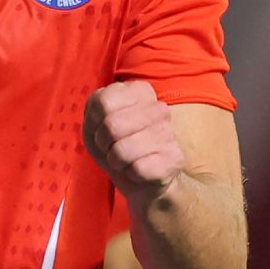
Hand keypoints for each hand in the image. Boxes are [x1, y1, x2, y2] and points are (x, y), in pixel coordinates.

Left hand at [83, 81, 184, 202]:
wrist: (140, 178)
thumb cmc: (114, 143)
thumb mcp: (95, 121)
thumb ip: (97, 109)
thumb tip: (112, 120)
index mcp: (139, 91)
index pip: (104, 101)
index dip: (94, 121)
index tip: (101, 127)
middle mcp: (159, 108)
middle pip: (112, 124)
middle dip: (103, 143)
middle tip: (111, 146)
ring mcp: (169, 133)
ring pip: (123, 150)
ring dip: (115, 161)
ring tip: (124, 159)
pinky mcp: (175, 158)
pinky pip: (139, 169)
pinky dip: (130, 173)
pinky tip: (138, 169)